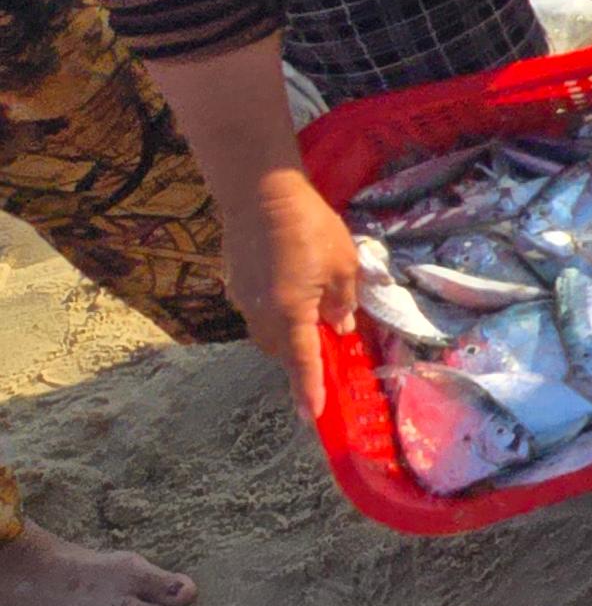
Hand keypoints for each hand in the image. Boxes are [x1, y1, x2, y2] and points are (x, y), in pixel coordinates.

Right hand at [228, 164, 360, 422]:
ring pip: (267, 331)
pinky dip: (274, 311)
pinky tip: (288, 288)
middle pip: (281, 350)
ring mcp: (242, 298)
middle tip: (322, 354)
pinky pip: (256, 309)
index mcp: (290, 313)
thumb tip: (337, 327)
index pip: (302, 362)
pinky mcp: (234, 282)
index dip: (309, 389)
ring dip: (287, 333)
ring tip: (309, 316)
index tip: (313, 415)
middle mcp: (260, 313)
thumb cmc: (309, 226)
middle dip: (300, 358)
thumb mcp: (343, 265)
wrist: (260, 190)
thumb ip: (342, 302)